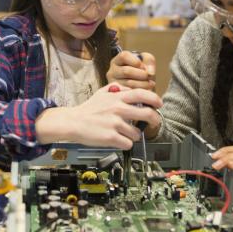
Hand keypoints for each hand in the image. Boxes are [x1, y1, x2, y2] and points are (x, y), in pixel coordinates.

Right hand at [36, 83, 161, 148]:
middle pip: (148, 114)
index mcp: (117, 97)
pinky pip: (128, 143)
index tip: (159, 104)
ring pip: (137, 133)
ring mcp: (115, 124)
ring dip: (133, 135)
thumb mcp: (102, 93)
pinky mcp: (111, 137)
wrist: (73, 122)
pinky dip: (125, 144)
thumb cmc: (88, 109)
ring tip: (124, 134)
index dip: (154, 99)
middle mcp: (118, 109)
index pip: (142, 94)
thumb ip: (118, 89)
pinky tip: (117, 140)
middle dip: (155, 120)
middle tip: (153, 123)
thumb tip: (132, 91)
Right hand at [107, 51, 155, 89]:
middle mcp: (112, 71)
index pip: (123, 56)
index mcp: (117, 60)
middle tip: (149, 77)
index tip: (143, 66)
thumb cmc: (141, 71)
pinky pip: (131, 93)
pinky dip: (140, 91)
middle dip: (142, 74)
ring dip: (143, 84)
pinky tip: (144, 90)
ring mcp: (114, 84)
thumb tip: (150, 72)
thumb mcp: (145, 61)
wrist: (140, 86)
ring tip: (150, 84)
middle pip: (126, 71)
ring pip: (129, 83)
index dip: (136, 61)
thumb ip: (149, 61)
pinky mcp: (118, 94)